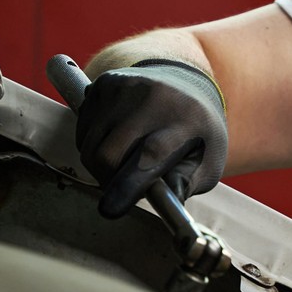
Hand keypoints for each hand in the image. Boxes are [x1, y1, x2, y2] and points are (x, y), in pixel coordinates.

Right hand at [74, 60, 227, 217]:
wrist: (186, 83)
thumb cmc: (196, 131)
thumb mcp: (208, 162)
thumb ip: (186, 184)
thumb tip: (167, 202)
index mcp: (186, 121)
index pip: (150, 154)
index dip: (127, 184)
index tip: (111, 208)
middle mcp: (154, 98)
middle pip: (108, 155)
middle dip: (109, 180)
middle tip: (125, 185)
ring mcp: (126, 87)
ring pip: (89, 145)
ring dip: (100, 164)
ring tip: (125, 158)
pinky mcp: (106, 82)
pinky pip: (84, 128)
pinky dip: (93, 142)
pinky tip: (116, 137)